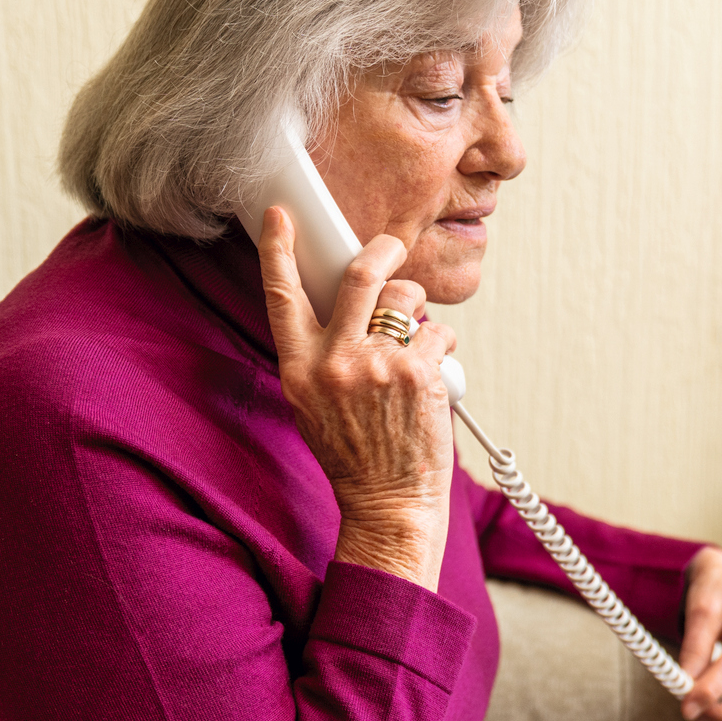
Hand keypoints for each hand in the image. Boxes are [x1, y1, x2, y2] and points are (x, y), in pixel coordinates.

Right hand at [258, 206, 457, 590]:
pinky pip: (438, 333)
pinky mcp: (416, 373)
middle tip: (392, 247)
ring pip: (405, 299)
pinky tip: (436, 372)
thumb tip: (350, 306)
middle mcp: (332, 362)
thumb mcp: (315, 404)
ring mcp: (375, 365)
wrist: (387, 503)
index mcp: (299, 368)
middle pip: (358, 275)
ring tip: (418, 338)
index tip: (279, 217)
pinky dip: (443, 346)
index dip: (277, 251)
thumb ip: (323, 355)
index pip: (281, 297)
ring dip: (418, 308)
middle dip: (382, 250)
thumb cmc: (355, 455)